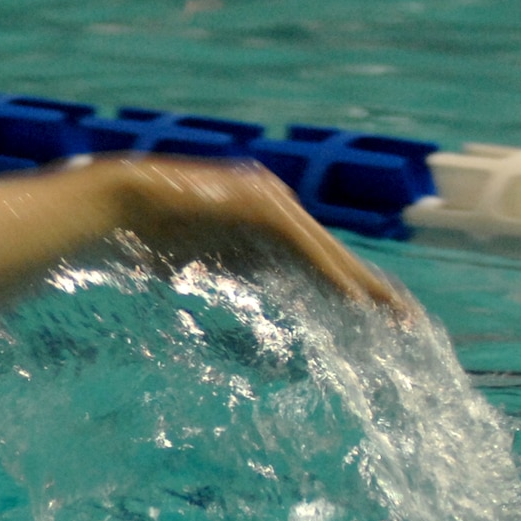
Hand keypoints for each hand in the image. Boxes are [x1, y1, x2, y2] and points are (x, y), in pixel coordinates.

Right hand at [109, 156, 416, 320]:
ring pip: (326, 250)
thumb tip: (253, 313)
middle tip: (405, 319)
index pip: (314, 257)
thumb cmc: (144, 238)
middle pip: (330, 253)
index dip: (345, 284)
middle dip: (369, 287)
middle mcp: (273, 203)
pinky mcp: (261, 206)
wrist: (115, 203)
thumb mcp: (198, 264)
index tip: (372, 314)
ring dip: (361, 284)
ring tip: (393, 314)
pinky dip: (330, 274)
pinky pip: (305, 248)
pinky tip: (355, 298)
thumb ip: (231, 276)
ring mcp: (269, 200)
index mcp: (261, 217)